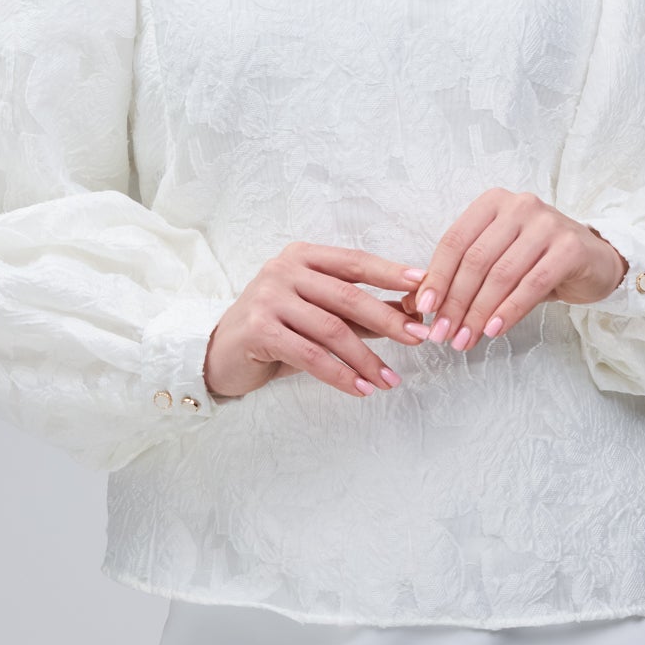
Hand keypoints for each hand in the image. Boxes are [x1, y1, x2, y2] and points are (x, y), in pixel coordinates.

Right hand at [202, 243, 430, 401]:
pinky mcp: (260, 329)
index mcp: (302, 255)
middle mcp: (283, 269)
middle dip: (389, 319)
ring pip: (332, 329)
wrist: (221, 354)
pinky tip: (360, 389)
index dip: (390, 273)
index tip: (424, 286)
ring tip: (390, 380)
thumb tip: (409, 312)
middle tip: (419, 338)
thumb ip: (358, 311)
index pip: (354, 262)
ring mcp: (269, 297)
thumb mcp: (318, 313)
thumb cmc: (276, 331)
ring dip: (366, 358)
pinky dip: (340, 374)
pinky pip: (310, 355)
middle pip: (348, 296)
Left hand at [404, 190, 627, 351]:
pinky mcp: (570, 248)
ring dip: (479, 312)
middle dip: (455, 302)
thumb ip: (461, 275)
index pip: (455, 241)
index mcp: (493, 203)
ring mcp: (547, 224)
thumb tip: (416, 303)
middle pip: (476, 260)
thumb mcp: (497, 260)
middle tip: (442, 334)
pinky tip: (493, 331)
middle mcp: (519, 206)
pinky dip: (509, 311)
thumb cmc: (537, 261)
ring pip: (502, 274)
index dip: (436, 277)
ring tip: (465, 340)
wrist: (594, 261)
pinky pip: (532, 285)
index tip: (423, 309)